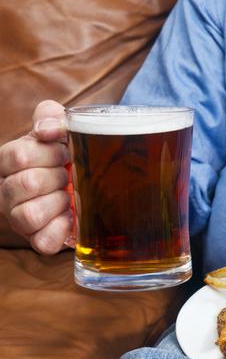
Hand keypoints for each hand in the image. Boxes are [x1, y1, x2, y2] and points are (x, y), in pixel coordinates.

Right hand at [0, 100, 72, 253]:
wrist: (84, 187)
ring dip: (58, 203)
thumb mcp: (58, 133)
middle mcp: (6, 192)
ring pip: (31, 214)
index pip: (19, 156)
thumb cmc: (64, 159)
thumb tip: (48, 128)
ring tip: (67, 196)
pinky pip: (44, 241)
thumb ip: (51, 118)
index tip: (65, 153)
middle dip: (57, 177)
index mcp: (8, 162)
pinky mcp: (37, 240)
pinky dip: (61, 229)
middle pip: (27, 184)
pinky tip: (70, 217)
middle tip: (67, 176)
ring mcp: (18, 218)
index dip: (49, 153)